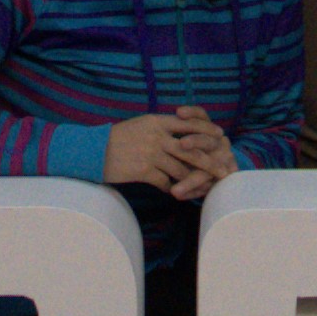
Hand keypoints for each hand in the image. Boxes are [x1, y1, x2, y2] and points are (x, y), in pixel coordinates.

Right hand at [100, 112, 235, 199]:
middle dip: (210, 161)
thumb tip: (182, 132)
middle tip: (223, 170)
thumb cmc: (117, 139)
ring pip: (180, 169)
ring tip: (201, 188)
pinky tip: (176, 194)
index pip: (189, 123)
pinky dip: (172, 189)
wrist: (93, 151)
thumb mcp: (140, 125)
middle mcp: (157, 136)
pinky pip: (165, 182)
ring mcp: (151, 153)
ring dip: (191, 181)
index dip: (207, 130)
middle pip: (191, 149)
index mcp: (157, 121)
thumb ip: (161, 127)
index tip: (220, 135)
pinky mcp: (143, 170)